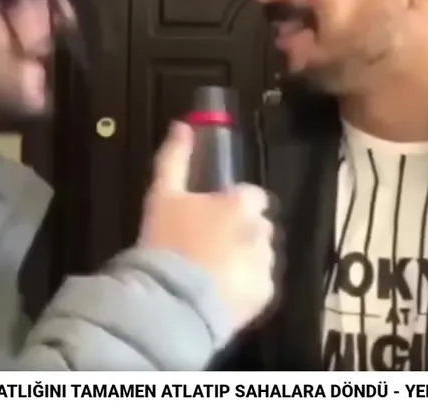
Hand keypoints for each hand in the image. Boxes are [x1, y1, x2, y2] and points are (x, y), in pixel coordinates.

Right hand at [137, 122, 274, 329]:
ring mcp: (264, 263)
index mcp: (241, 204)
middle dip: (240, 232)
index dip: (232, 205)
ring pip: (259, 254)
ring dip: (243, 258)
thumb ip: (174, 159)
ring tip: (212, 272)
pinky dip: (245, 286)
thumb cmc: (166, 242)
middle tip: (208, 246)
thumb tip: (182, 125)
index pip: (251, 196)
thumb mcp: (162, 195)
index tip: (210, 218)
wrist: (170, 301)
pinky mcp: (264, 294)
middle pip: (257, 225)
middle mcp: (259, 230)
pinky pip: (259, 284)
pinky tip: (219, 290)